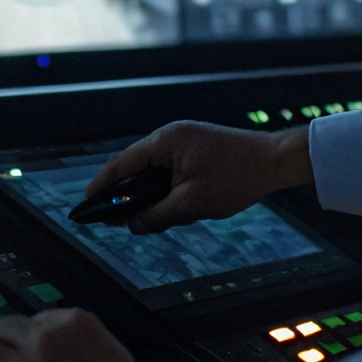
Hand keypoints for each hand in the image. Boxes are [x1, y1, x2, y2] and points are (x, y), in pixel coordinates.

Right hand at [83, 122, 314, 233]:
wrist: (275, 161)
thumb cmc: (236, 178)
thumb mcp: (192, 204)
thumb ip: (158, 215)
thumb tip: (133, 225)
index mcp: (165, 141)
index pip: (122, 163)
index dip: (102, 185)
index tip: (86, 202)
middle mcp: (171, 136)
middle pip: (135, 167)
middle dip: (123, 194)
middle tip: (107, 219)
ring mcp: (184, 141)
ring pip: (154, 171)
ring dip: (145, 193)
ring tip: (134, 218)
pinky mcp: (196, 149)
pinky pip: (170, 170)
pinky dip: (162, 188)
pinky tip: (163, 208)